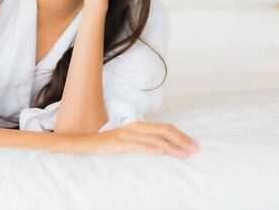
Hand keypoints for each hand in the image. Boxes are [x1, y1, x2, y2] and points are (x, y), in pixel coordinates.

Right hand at [73, 121, 199, 157]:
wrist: (83, 144)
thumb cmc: (106, 145)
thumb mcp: (127, 141)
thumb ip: (142, 141)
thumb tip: (161, 147)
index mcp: (137, 125)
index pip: (164, 127)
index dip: (180, 135)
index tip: (193, 144)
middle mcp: (134, 127)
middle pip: (164, 130)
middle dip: (182, 139)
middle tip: (195, 149)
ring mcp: (126, 134)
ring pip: (155, 138)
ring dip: (172, 146)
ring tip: (185, 154)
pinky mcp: (119, 143)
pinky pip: (139, 145)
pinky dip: (153, 147)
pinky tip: (163, 152)